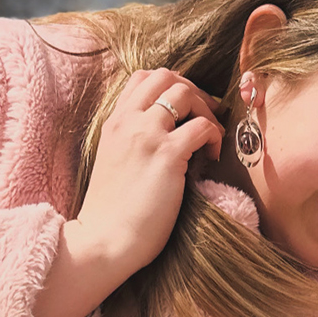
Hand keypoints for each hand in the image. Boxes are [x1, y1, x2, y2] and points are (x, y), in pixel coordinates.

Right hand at [31, 69, 223, 316]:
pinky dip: (214, 135)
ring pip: (184, 92)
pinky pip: (202, 126)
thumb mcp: (113, 163)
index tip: (185, 109)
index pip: (142, 79)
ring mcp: (147, 135)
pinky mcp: (167, 155)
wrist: (103, 240)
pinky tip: (211, 157)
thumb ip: (131, 143)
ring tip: (210, 137)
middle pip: (165, 76)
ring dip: (205, 109)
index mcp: (114, 122)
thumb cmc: (111, 213)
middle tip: (204, 117)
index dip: (170, 86)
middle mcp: (128, 121)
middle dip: (192, 90)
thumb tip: (164, 137)